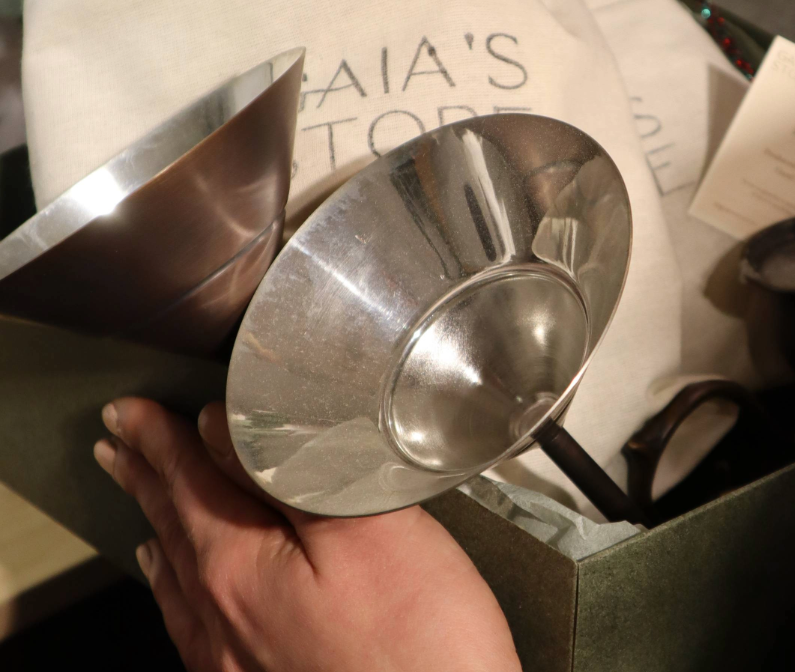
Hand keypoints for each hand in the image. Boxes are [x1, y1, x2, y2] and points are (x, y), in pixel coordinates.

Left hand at [93, 398, 521, 671]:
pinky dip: (178, 592)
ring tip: (141, 502)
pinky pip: (193, 629)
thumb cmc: (418, 646)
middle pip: (171, 527)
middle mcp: (222, 621)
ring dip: (158, 527)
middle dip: (143, 476)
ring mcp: (237, 664)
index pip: (185, 482)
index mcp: (240, 569)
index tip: (127, 410)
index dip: (155, 436)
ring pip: (177, 580)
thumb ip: (294, 474)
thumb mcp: (365, 530)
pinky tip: (187, 593)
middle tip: (114, 442)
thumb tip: (223, 428)